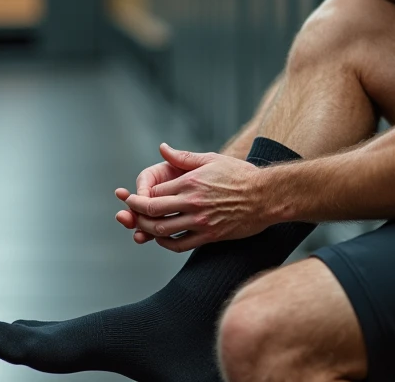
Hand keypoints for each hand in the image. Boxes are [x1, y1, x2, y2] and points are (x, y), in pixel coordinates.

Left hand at [123, 143, 270, 251]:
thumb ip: (184, 157)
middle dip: (136, 213)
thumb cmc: (239, 174)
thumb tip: (162, 148)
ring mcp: (201, 221)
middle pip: (153, 211)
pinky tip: (162, 238)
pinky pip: (180, 245)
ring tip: (142, 227)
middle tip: (129, 213)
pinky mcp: (210, 235)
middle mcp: (193, 202)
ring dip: (147, 230)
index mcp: (191, 182)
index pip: (154, 191)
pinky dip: (166, 244)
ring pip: (163, 230)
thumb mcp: (211, 159)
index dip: (140, 196)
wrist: (266, 196)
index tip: (132, 197)